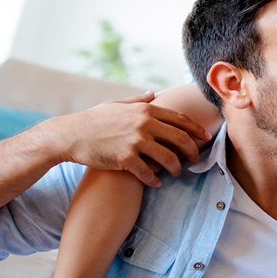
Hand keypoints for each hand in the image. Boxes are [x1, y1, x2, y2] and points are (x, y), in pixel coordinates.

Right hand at [40, 91, 211, 187]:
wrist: (70, 135)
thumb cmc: (93, 119)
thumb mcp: (117, 104)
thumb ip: (138, 99)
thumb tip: (153, 93)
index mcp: (145, 109)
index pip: (180, 119)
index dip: (196, 129)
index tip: (206, 137)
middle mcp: (144, 124)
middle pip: (180, 139)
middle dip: (192, 151)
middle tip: (196, 159)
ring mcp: (136, 141)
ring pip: (169, 158)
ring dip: (176, 168)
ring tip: (176, 173)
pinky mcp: (126, 158)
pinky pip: (148, 173)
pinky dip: (155, 180)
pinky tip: (156, 184)